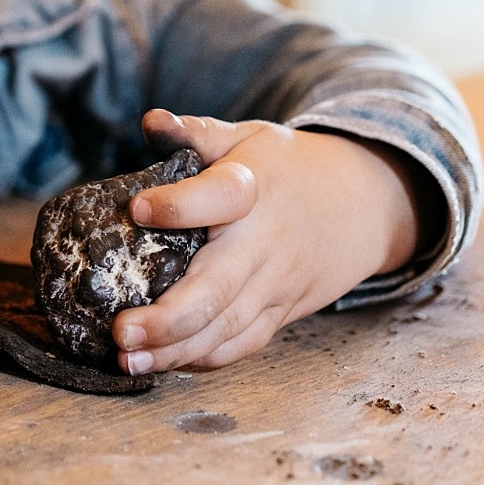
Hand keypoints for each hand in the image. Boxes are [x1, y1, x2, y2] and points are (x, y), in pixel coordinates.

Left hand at [111, 109, 426, 374]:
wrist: (362, 204)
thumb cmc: (288, 168)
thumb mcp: (248, 138)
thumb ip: (198, 132)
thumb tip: (152, 120)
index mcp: (254, 191)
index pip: (219, 197)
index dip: (179, 205)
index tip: (137, 208)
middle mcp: (264, 244)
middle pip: (218, 288)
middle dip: (168, 317)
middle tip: (121, 329)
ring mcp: (274, 285)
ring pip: (226, 328)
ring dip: (175, 349)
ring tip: (128, 359)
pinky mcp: (279, 313)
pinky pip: (242, 344)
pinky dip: (204, 359)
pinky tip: (162, 363)